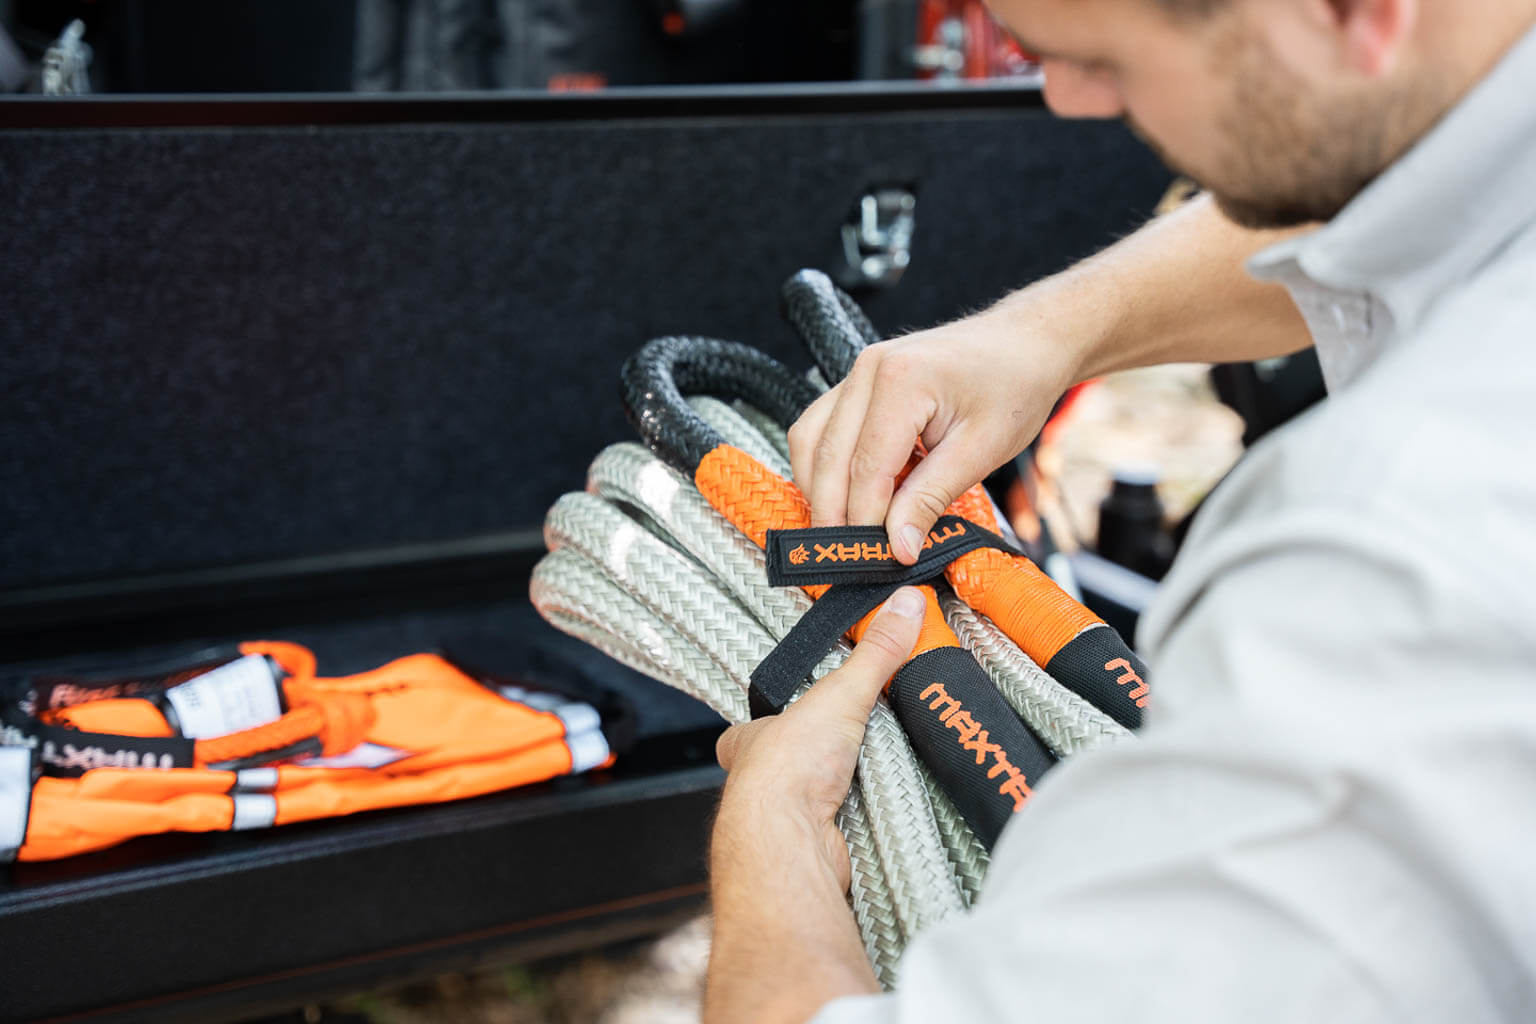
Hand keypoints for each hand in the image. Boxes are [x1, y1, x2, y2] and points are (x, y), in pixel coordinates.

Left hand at [704, 587, 926, 1023]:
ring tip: (879, 772)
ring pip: (812, 802)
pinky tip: (882, 812)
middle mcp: (762, 782)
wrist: (788, 841)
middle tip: (850, 743)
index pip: (747, 728)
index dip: (767, 720)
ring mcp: (786, 819)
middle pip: (785, 766)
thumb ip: (875, 653)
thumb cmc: (787, 768)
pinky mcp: (815, 848)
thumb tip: (904, 605)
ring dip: (842, 792)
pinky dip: (862, 823)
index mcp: (753, 740)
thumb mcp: (840, 693)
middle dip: (815, 759)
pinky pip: (841, 831)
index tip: (794, 713)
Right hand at [787, 302, 1079, 563]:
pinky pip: (822, 427)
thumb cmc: (1014, 386)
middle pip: (827, 455)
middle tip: (847, 555)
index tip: (876, 559)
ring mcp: (858, 371)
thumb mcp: (982, 450)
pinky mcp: (858, 382)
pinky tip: (853, 493)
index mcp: (902, 379)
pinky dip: (828, 465)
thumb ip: (931, 498)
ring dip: (821, 488)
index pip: (866, 466)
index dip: (866, 520)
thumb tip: (897, 546)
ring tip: (846, 528)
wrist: (1024, 342)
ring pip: (810, 440)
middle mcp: (869, 369)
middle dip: (832, 511)